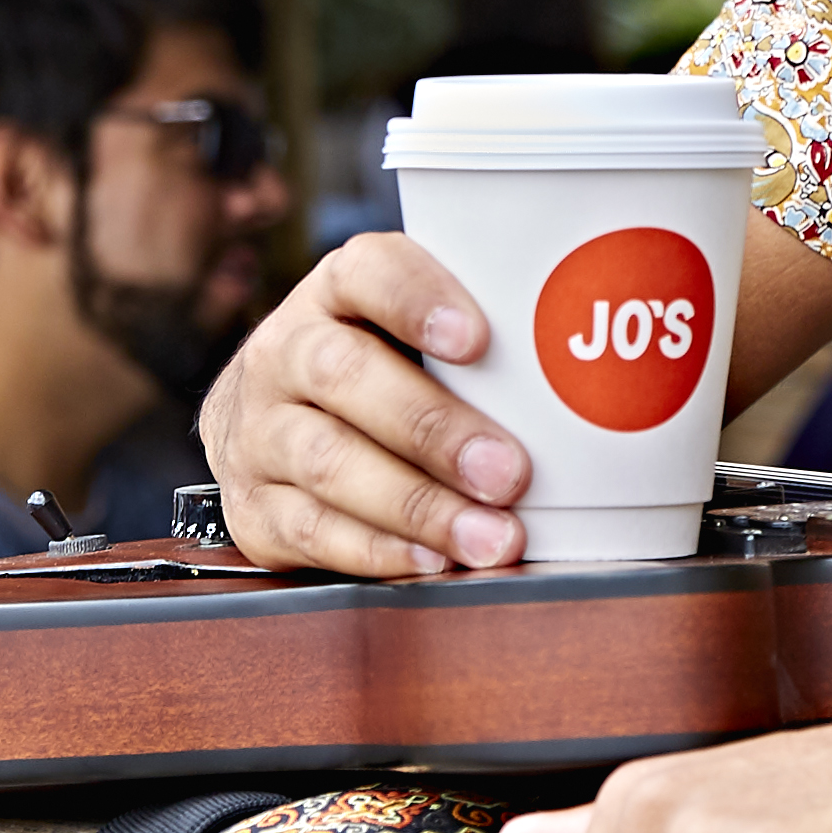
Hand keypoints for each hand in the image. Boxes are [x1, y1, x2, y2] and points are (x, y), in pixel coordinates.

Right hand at [196, 235, 539, 574]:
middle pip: (346, 377)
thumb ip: (471, 339)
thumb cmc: (371, 370)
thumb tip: (579, 375)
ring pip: (329, 461)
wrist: (257, 418)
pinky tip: (432, 559)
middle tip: (508, 471)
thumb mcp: (406, 332)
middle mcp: (284, 354)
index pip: (368, 273)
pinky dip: (377, 550)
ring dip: (417, 504)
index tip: (478, 339)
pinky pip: (310, 530)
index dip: (419, 301)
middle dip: (434, 429)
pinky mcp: (252, 506)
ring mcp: (258, 432)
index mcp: (333, 292)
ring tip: (487, 535)